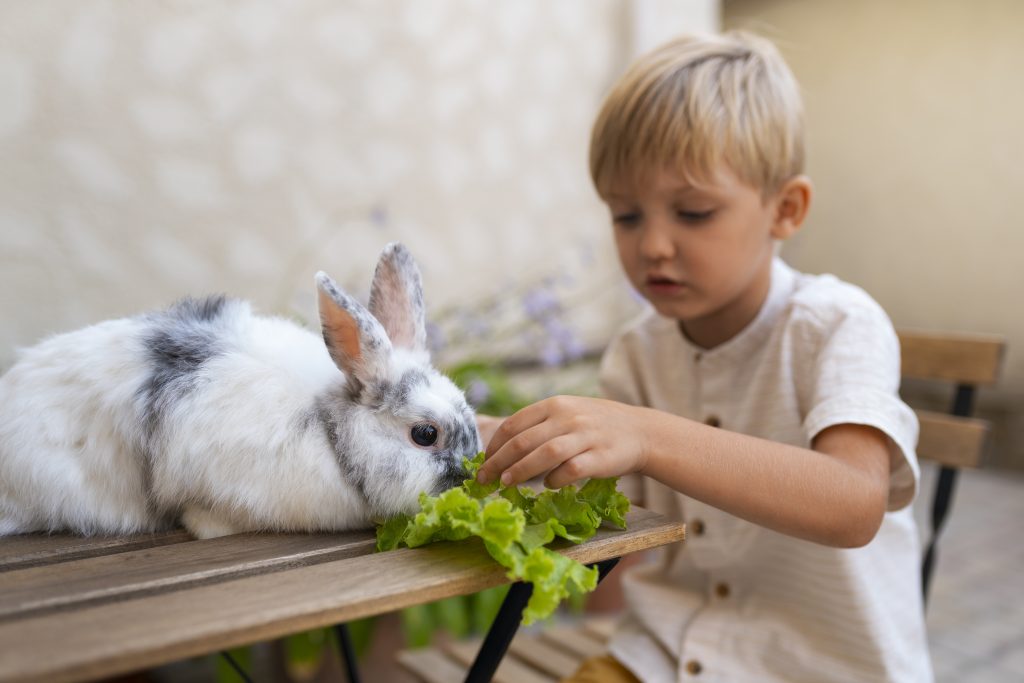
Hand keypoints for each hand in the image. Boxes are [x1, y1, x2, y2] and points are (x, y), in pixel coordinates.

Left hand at [476, 395, 651, 488]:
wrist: (640, 431)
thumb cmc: (596, 425)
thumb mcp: (568, 413)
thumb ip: (540, 426)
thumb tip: (502, 450)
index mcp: (555, 404)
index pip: (515, 423)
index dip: (495, 445)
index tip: (483, 462)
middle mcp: (568, 417)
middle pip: (524, 441)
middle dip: (499, 461)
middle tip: (484, 479)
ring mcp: (585, 436)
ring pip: (544, 454)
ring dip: (521, 470)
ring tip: (506, 483)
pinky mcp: (600, 457)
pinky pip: (571, 470)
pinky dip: (555, 479)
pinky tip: (548, 486)